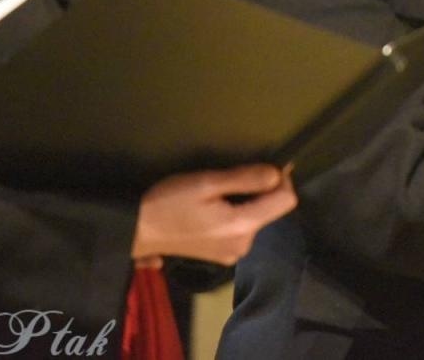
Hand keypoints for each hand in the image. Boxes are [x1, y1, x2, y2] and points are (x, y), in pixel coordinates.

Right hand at [132, 164, 296, 265]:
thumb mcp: (206, 183)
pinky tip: (212, 209)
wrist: (136, 232)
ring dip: (246, 201)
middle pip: (272, 209)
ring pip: (257, 217)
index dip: (281, 180)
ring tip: (216, 195)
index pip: (286, 201)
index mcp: (242, 228)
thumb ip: (246, 178)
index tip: (264, 167)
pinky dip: (236, 214)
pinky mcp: (222, 255)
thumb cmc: (168, 203)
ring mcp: (233, 254)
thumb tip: (277, 174)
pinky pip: (242, 228)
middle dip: (259, 191)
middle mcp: (244, 246)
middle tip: (229, 181)